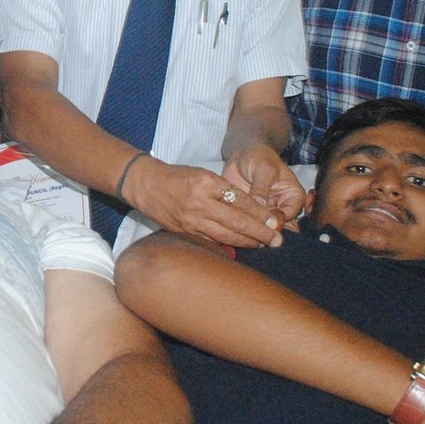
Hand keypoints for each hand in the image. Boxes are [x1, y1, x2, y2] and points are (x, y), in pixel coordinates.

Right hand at [123, 157, 281, 247]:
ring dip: (248, 242)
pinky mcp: (184, 232)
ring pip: (226, 235)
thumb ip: (225, 190)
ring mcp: (191, 220)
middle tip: (277, 240)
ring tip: (263, 245)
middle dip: (261, 232)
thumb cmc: (178, 177)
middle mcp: (200, 202)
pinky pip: (211, 241)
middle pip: (238, 221)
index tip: (275, 222)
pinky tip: (240, 248)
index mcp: (207, 183)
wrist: (146, 184)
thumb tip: (252, 209)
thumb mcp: (204, 175)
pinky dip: (228, 246)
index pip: (241, 201)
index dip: (261, 214)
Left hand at [222, 145, 305, 229]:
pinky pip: (248, 224)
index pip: (290, 214)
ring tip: (241, 229)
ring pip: (263, 228)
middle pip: (278, 225)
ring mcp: (266, 211)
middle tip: (252, 231)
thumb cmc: (258, 156)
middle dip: (265, 230)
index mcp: (294, 196)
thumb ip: (262, 189)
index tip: (264, 223)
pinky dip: (242, 227)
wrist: (242, 152)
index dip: (277, 220)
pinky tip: (232, 225)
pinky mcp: (251, 213)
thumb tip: (261, 209)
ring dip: (253, 230)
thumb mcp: (263, 169)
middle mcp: (282, 207)